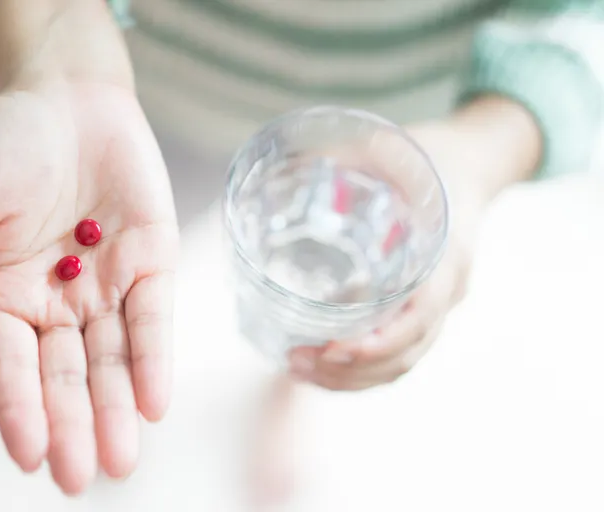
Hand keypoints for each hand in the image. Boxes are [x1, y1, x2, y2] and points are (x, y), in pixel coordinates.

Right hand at [0, 0, 177, 493]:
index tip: (27, 456)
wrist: (68, 96)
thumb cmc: (5, 143)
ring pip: (112, 358)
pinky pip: (153, 316)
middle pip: (66, 374)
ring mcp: (106, 285)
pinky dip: (154, 357)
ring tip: (121, 458)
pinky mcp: (150, 262)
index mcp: (4, 294)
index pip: (10, 365)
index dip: (18, 409)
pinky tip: (154, 401)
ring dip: (116, 406)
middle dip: (73, 425)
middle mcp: (57, 301)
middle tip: (80, 477)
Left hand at [287, 98, 541, 389]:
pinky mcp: (421, 308)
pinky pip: (398, 353)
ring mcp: (437, 302)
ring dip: (352, 379)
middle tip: (299, 361)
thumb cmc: (432, 156)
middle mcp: (446, 287)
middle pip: (407, 352)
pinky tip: (322, 368)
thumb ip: (348, 155)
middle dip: (352, 370)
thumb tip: (289, 166)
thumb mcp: (393, 145)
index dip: (381, 342)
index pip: (421, 315)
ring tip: (300, 370)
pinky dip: (362, 371)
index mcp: (446, 252)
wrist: (471, 164)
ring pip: (402, 362)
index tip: (335, 350)